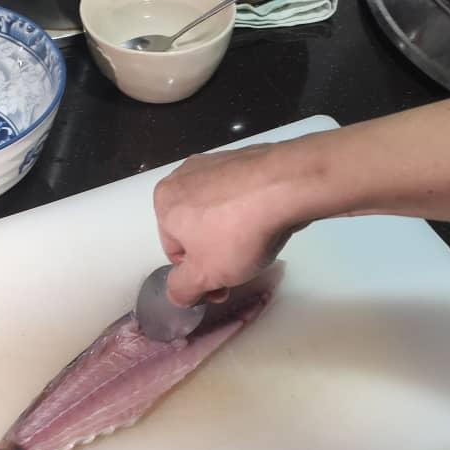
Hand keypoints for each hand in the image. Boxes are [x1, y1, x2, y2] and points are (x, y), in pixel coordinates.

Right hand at [154, 142, 317, 305]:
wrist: (285, 186)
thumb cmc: (237, 232)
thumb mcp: (204, 276)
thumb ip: (182, 290)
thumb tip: (179, 292)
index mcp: (164, 201)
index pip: (175, 251)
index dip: (198, 275)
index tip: (222, 286)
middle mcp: (184, 175)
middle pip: (195, 229)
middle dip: (215, 253)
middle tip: (241, 268)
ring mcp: (216, 163)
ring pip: (218, 212)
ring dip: (233, 233)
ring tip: (258, 244)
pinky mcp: (244, 158)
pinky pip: (240, 194)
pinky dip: (249, 210)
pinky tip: (267, 221)